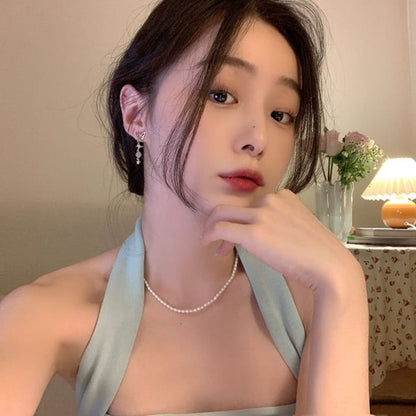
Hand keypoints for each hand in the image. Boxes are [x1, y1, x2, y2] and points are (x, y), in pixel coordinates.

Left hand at [201, 189, 361, 293]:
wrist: (329, 265)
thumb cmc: (319, 253)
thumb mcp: (299, 226)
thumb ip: (281, 222)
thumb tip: (262, 235)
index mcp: (283, 196)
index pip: (251, 204)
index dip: (241, 220)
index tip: (238, 236)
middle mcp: (270, 200)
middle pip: (232, 205)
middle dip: (219, 221)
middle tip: (217, 238)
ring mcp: (261, 215)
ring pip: (221, 213)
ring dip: (211, 228)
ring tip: (210, 243)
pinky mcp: (253, 233)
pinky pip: (220, 228)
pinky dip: (209, 234)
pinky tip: (208, 245)